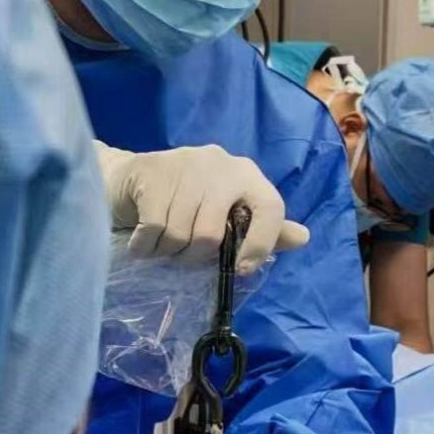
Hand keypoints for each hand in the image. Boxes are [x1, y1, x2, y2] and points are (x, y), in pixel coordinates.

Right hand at [96, 141, 308, 273]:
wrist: (130, 178)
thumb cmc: (186, 203)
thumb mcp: (228, 215)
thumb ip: (265, 230)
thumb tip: (303, 238)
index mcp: (247, 176)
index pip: (270, 209)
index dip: (260, 244)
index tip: (242, 269)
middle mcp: (222, 165)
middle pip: (213, 233)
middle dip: (193, 257)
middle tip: (181, 256)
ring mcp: (187, 164)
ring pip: (182, 232)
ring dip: (166, 252)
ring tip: (161, 246)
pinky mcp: (153, 171)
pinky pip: (154, 226)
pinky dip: (145, 246)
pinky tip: (142, 242)